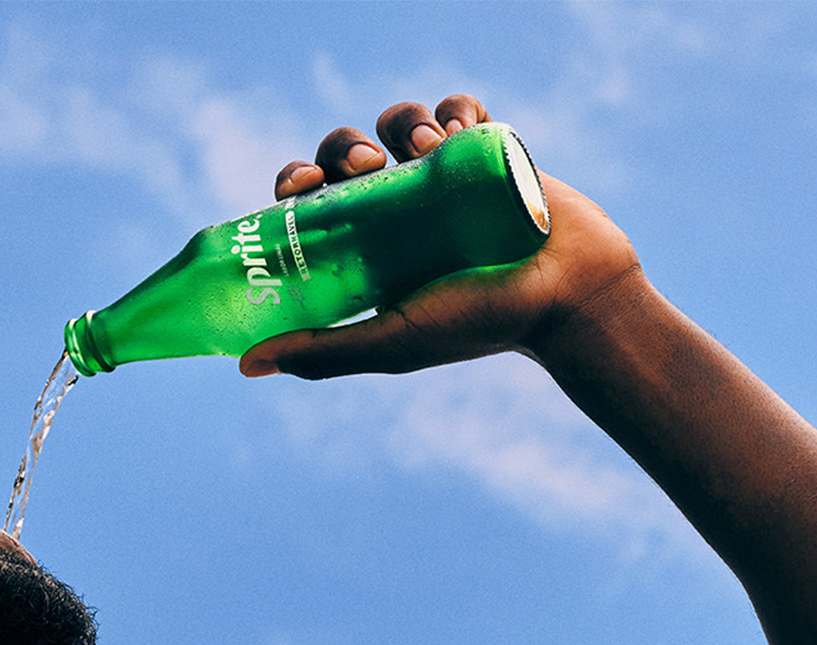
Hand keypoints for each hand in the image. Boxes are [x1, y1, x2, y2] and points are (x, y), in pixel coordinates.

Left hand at [239, 95, 640, 378]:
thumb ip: (324, 352)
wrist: (571, 297)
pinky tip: (458, 129)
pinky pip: (455, 109)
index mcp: (365, 247)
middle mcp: (397, 210)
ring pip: (396, 124)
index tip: (300, 185)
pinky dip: (451, 107)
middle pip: (344, 155)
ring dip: (401, 121)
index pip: (310, 202)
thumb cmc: (480, 325)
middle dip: (344, 147)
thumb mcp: (392, 340)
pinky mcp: (488, 151)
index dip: (295, 182)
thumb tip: (245, 366)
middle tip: (367, 163)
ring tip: (428, 146)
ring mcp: (443, 178)